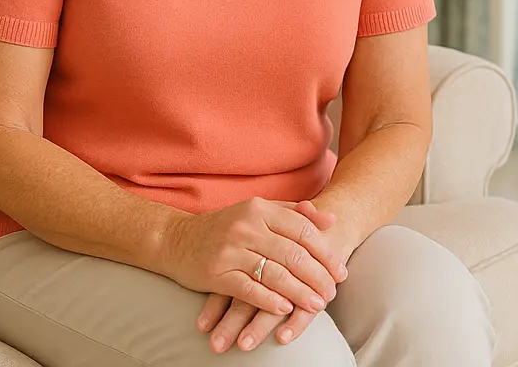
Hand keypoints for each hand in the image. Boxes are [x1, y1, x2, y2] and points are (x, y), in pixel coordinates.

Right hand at [163, 196, 348, 319]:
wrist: (177, 239)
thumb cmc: (224, 226)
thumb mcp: (256, 211)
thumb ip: (292, 212)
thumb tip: (328, 218)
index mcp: (259, 208)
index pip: (302, 230)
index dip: (325, 252)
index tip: (340, 271)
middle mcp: (246, 226)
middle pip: (292, 253)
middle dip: (317, 276)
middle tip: (333, 294)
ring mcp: (231, 249)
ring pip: (274, 273)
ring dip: (300, 292)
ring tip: (317, 305)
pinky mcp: (217, 273)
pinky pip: (249, 289)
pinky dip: (270, 300)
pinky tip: (285, 309)